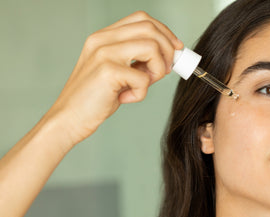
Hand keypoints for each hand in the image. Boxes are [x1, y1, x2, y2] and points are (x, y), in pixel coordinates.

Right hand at [46, 11, 182, 145]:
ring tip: (143, 86)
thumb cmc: (95, 98)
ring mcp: (104, 53)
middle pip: (150, 28)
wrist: (68, 118)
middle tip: (167, 71)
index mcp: (104, 36)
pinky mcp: (108, 71)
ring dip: (157, 70)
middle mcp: (102, 40)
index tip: (176, 49)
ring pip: (152, 48)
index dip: (165, 32)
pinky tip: (125, 99)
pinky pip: (143, 78)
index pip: (142, 19)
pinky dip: (141, 93)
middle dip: (168, 50)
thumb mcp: (117, 72)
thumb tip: (169, 56)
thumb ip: (137, 60)